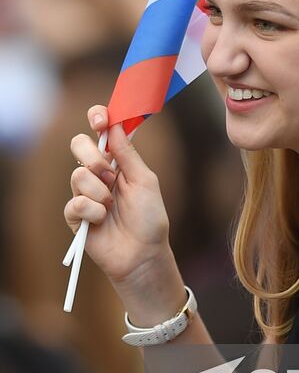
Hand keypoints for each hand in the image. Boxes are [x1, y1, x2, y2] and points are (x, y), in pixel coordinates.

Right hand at [66, 106, 171, 285]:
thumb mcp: (145, 180)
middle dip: (93, 157)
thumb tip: (115, 124)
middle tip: (110, 175)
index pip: (101, 131)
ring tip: (112, 206)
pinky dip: (92, 211)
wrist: (143, 253)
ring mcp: (85, 193)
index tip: (99, 120)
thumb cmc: (149, 217)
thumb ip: (128, 154)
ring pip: (77, 175)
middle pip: (79, 145)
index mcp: (117, 161)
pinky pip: (75, 203)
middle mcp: (98, 173)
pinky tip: (102, 220)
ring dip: (99, 192)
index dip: (97, 118)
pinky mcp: (75, 216)